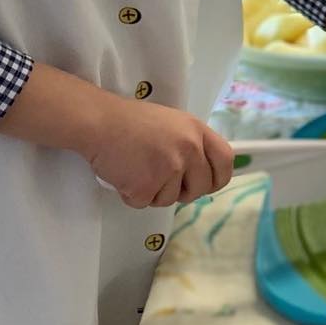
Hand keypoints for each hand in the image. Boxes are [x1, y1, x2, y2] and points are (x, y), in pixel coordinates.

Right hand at [85, 99, 234, 208]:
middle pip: (202, 187)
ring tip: (138, 169)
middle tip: (163, 180)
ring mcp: (169, 168)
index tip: (208, 184)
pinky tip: (126, 175)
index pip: (226, 161)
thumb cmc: (132, 122)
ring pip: (171, 199)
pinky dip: (134, 195)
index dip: (218, 178)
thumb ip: (192, 143)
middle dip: (184, 191)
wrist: (100, 122)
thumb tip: (203, 170)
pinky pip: (146, 203)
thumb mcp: (174, 123)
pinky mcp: (147, 185)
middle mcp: (189, 149)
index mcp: (197, 130)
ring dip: (154, 192)